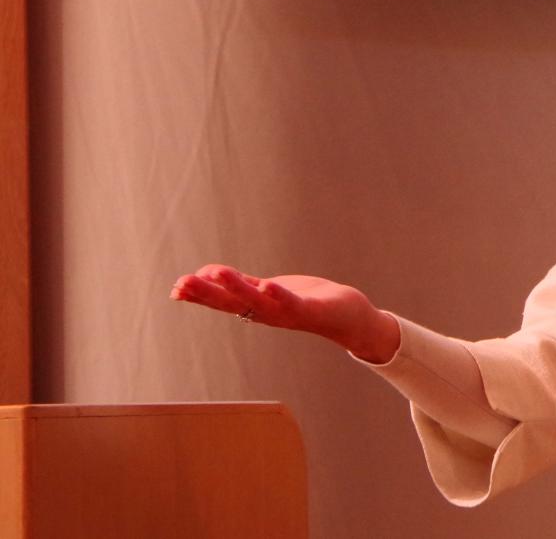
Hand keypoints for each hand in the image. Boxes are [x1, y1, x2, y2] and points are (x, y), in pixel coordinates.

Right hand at [170, 265, 399, 363]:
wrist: (347, 316)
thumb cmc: (306, 301)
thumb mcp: (269, 290)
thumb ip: (242, 284)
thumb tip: (207, 274)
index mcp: (255, 307)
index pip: (222, 301)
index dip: (199, 295)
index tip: (175, 288)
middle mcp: (266, 313)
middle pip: (232, 302)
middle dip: (206, 293)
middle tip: (180, 284)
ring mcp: (287, 313)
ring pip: (256, 300)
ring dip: (236, 287)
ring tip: (216, 273)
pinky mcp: (310, 309)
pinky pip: (291, 303)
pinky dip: (278, 295)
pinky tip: (267, 285)